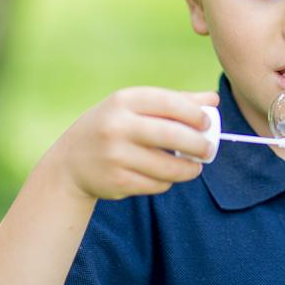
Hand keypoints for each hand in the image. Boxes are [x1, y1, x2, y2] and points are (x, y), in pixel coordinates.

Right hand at [48, 87, 219, 200]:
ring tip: (194, 167)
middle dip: (198, 144)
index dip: (194, 114)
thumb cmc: (115, 127)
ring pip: (167, 166)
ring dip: (188, 169)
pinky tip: (164, 177)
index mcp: (124, 101)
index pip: (169, 103)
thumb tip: (213, 99)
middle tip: (209, 150)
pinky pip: (156, 184)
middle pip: (171, 136)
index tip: (207, 123)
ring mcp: (115, 156)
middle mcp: (117, 126)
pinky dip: (166, 182)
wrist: (71, 162)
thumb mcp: (135, 108)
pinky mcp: (117, 182)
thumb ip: (174, 102)